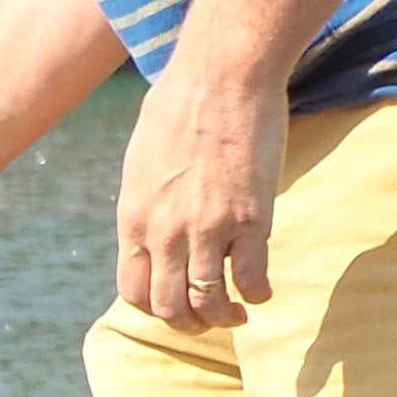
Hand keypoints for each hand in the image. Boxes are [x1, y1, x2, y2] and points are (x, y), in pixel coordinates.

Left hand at [114, 60, 286, 328]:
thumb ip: (146, 197)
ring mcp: (207, 230)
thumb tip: (153, 214)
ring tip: (237, 314)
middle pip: (169, 308)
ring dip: (224, 318)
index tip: (174, 303)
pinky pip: (252, 279)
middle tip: (208, 318)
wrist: (223, 73)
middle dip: (189, 323)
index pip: (133, 291)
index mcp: (133, 218)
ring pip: (209, 303)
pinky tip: (263, 290)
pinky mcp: (250, 219)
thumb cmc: (181, 100)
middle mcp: (164, 233)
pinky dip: (258, 293)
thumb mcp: (142, 157)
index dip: (155, 307)